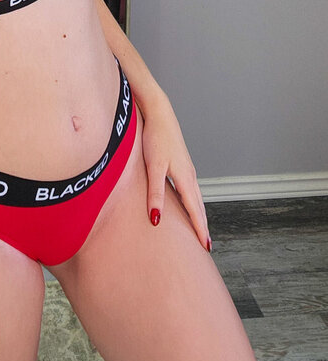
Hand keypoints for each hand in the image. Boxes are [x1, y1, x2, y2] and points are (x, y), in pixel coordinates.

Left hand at [139, 92, 210, 252]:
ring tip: (200, 228)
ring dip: (199, 214)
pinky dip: (193, 201)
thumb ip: (155, 194)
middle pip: (199, 206)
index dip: (200, 229)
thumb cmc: (155, 138)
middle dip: (203, 225)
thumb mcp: (153, 167)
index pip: (194, 210)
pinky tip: (187, 203)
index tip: (206, 247)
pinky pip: (190, 189)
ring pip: (196, 197)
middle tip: (207, 245)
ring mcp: (187, 168)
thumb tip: (156, 220)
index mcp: (185, 178)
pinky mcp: (181, 163)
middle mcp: (190, 175)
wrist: (158, 113)